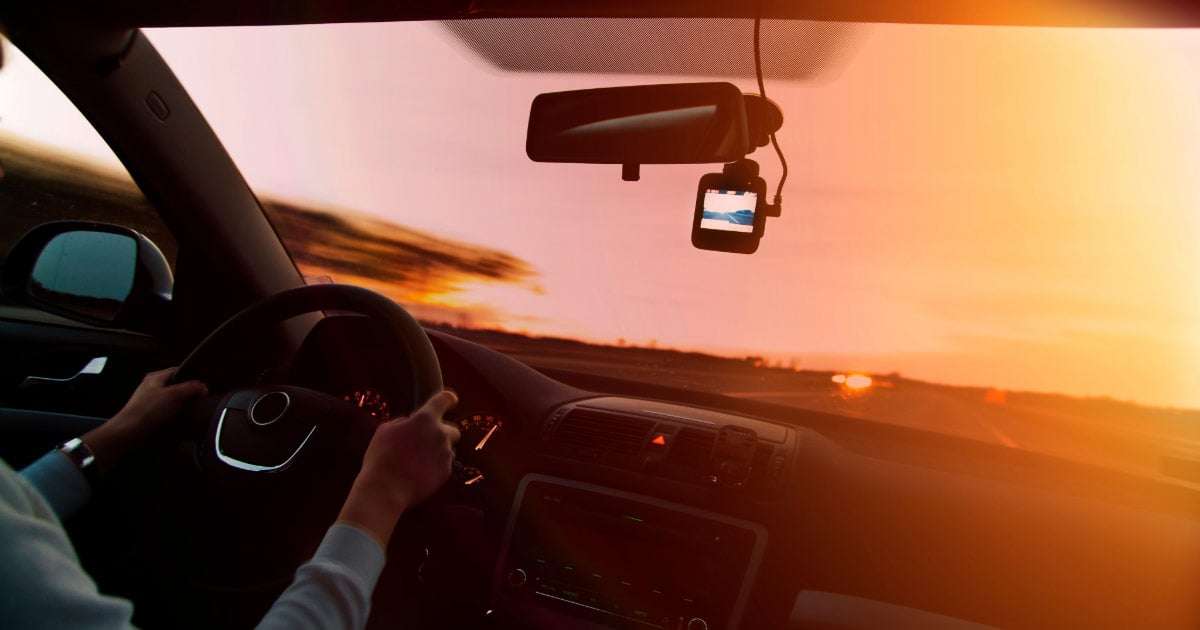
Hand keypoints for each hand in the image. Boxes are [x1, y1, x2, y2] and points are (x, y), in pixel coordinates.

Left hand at [81, 367, 207, 478]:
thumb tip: (203, 387)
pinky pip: (167, 412)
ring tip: (181, 413)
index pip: (179, 371)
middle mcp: (151, 387)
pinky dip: (173, 416)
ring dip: (180, 407)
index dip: (192, 378)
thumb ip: (192, 388)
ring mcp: (150, 401)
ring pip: (173, 400)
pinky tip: (174, 421)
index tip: (201, 388)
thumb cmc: (145, 412)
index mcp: (155, 377)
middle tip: (193, 401)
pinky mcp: (150, 415)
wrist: (129, 433)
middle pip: (177, 386)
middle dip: (187, 394)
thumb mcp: (175, 395)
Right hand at [337, 390, 460, 547]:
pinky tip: (419, 473)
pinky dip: (435, 467)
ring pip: (448, 449)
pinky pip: (444, 465)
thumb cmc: (381, 457)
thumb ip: (403, 423)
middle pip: (453, 430)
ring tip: (417, 462)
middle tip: (426, 443)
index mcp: (425, 419)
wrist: (385, 489)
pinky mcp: (446, 472)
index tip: (451, 400)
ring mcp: (445, 454)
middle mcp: (440, 434)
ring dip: (437, 452)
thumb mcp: (385, 431)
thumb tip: (409, 422)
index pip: (443, 400)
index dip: (448, 399)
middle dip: (442, 434)